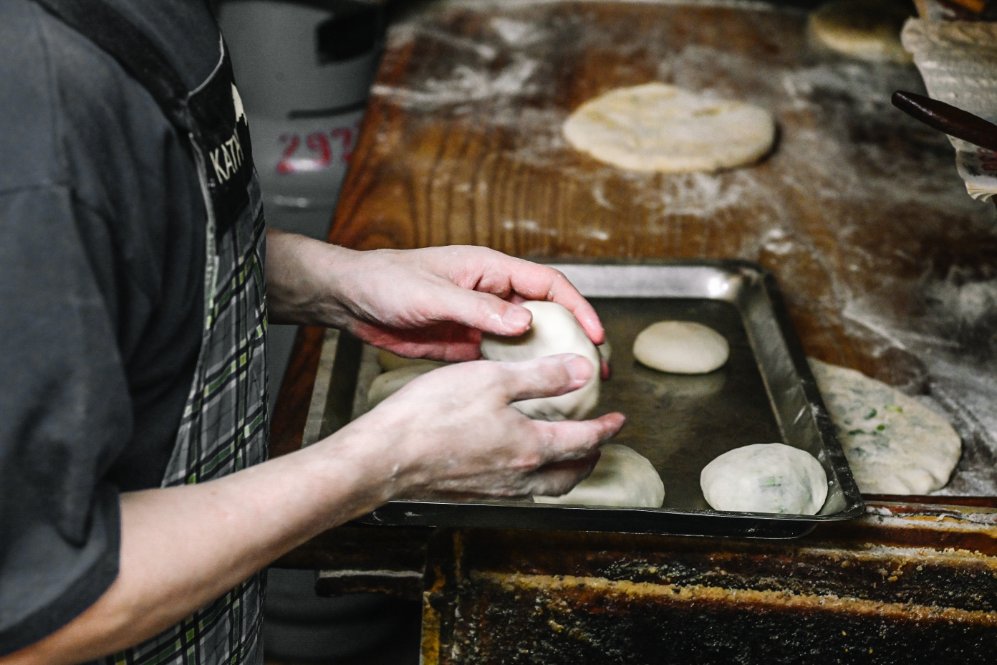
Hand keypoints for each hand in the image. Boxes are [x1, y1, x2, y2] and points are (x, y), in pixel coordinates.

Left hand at [266, 233, 604, 361]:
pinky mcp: (464, 345)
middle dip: (574, 339)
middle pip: (546, 315)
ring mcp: (480, 321)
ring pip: (527, 342)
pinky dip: (519, 376)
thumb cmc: (387, 281)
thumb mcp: (433, 293)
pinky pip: (500, 361)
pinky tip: (533, 396)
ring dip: (550, 362)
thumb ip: (478, 308)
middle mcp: (492, 294)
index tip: (595, 335)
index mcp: (491, 270)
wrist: (351, 299)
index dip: (578, 308)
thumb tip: (525, 321)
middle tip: (596, 370)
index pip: (548, 285)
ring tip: (574, 389)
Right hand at [334, 354, 625, 497]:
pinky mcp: (469, 494)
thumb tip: (583, 372)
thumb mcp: (493, 379)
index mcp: (530, 447)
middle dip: (589, 459)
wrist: (385, 457)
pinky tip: (515, 463)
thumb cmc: (433, 414)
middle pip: (569, 476)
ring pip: (543, 489)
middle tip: (598, 444)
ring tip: (563, 457)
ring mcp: (493, 490)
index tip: (620, 419)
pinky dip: (531, 479)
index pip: (584, 441)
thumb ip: (542, 377)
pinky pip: (515, 492)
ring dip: (562, 473)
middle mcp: (518, 477)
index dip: (606, 428)